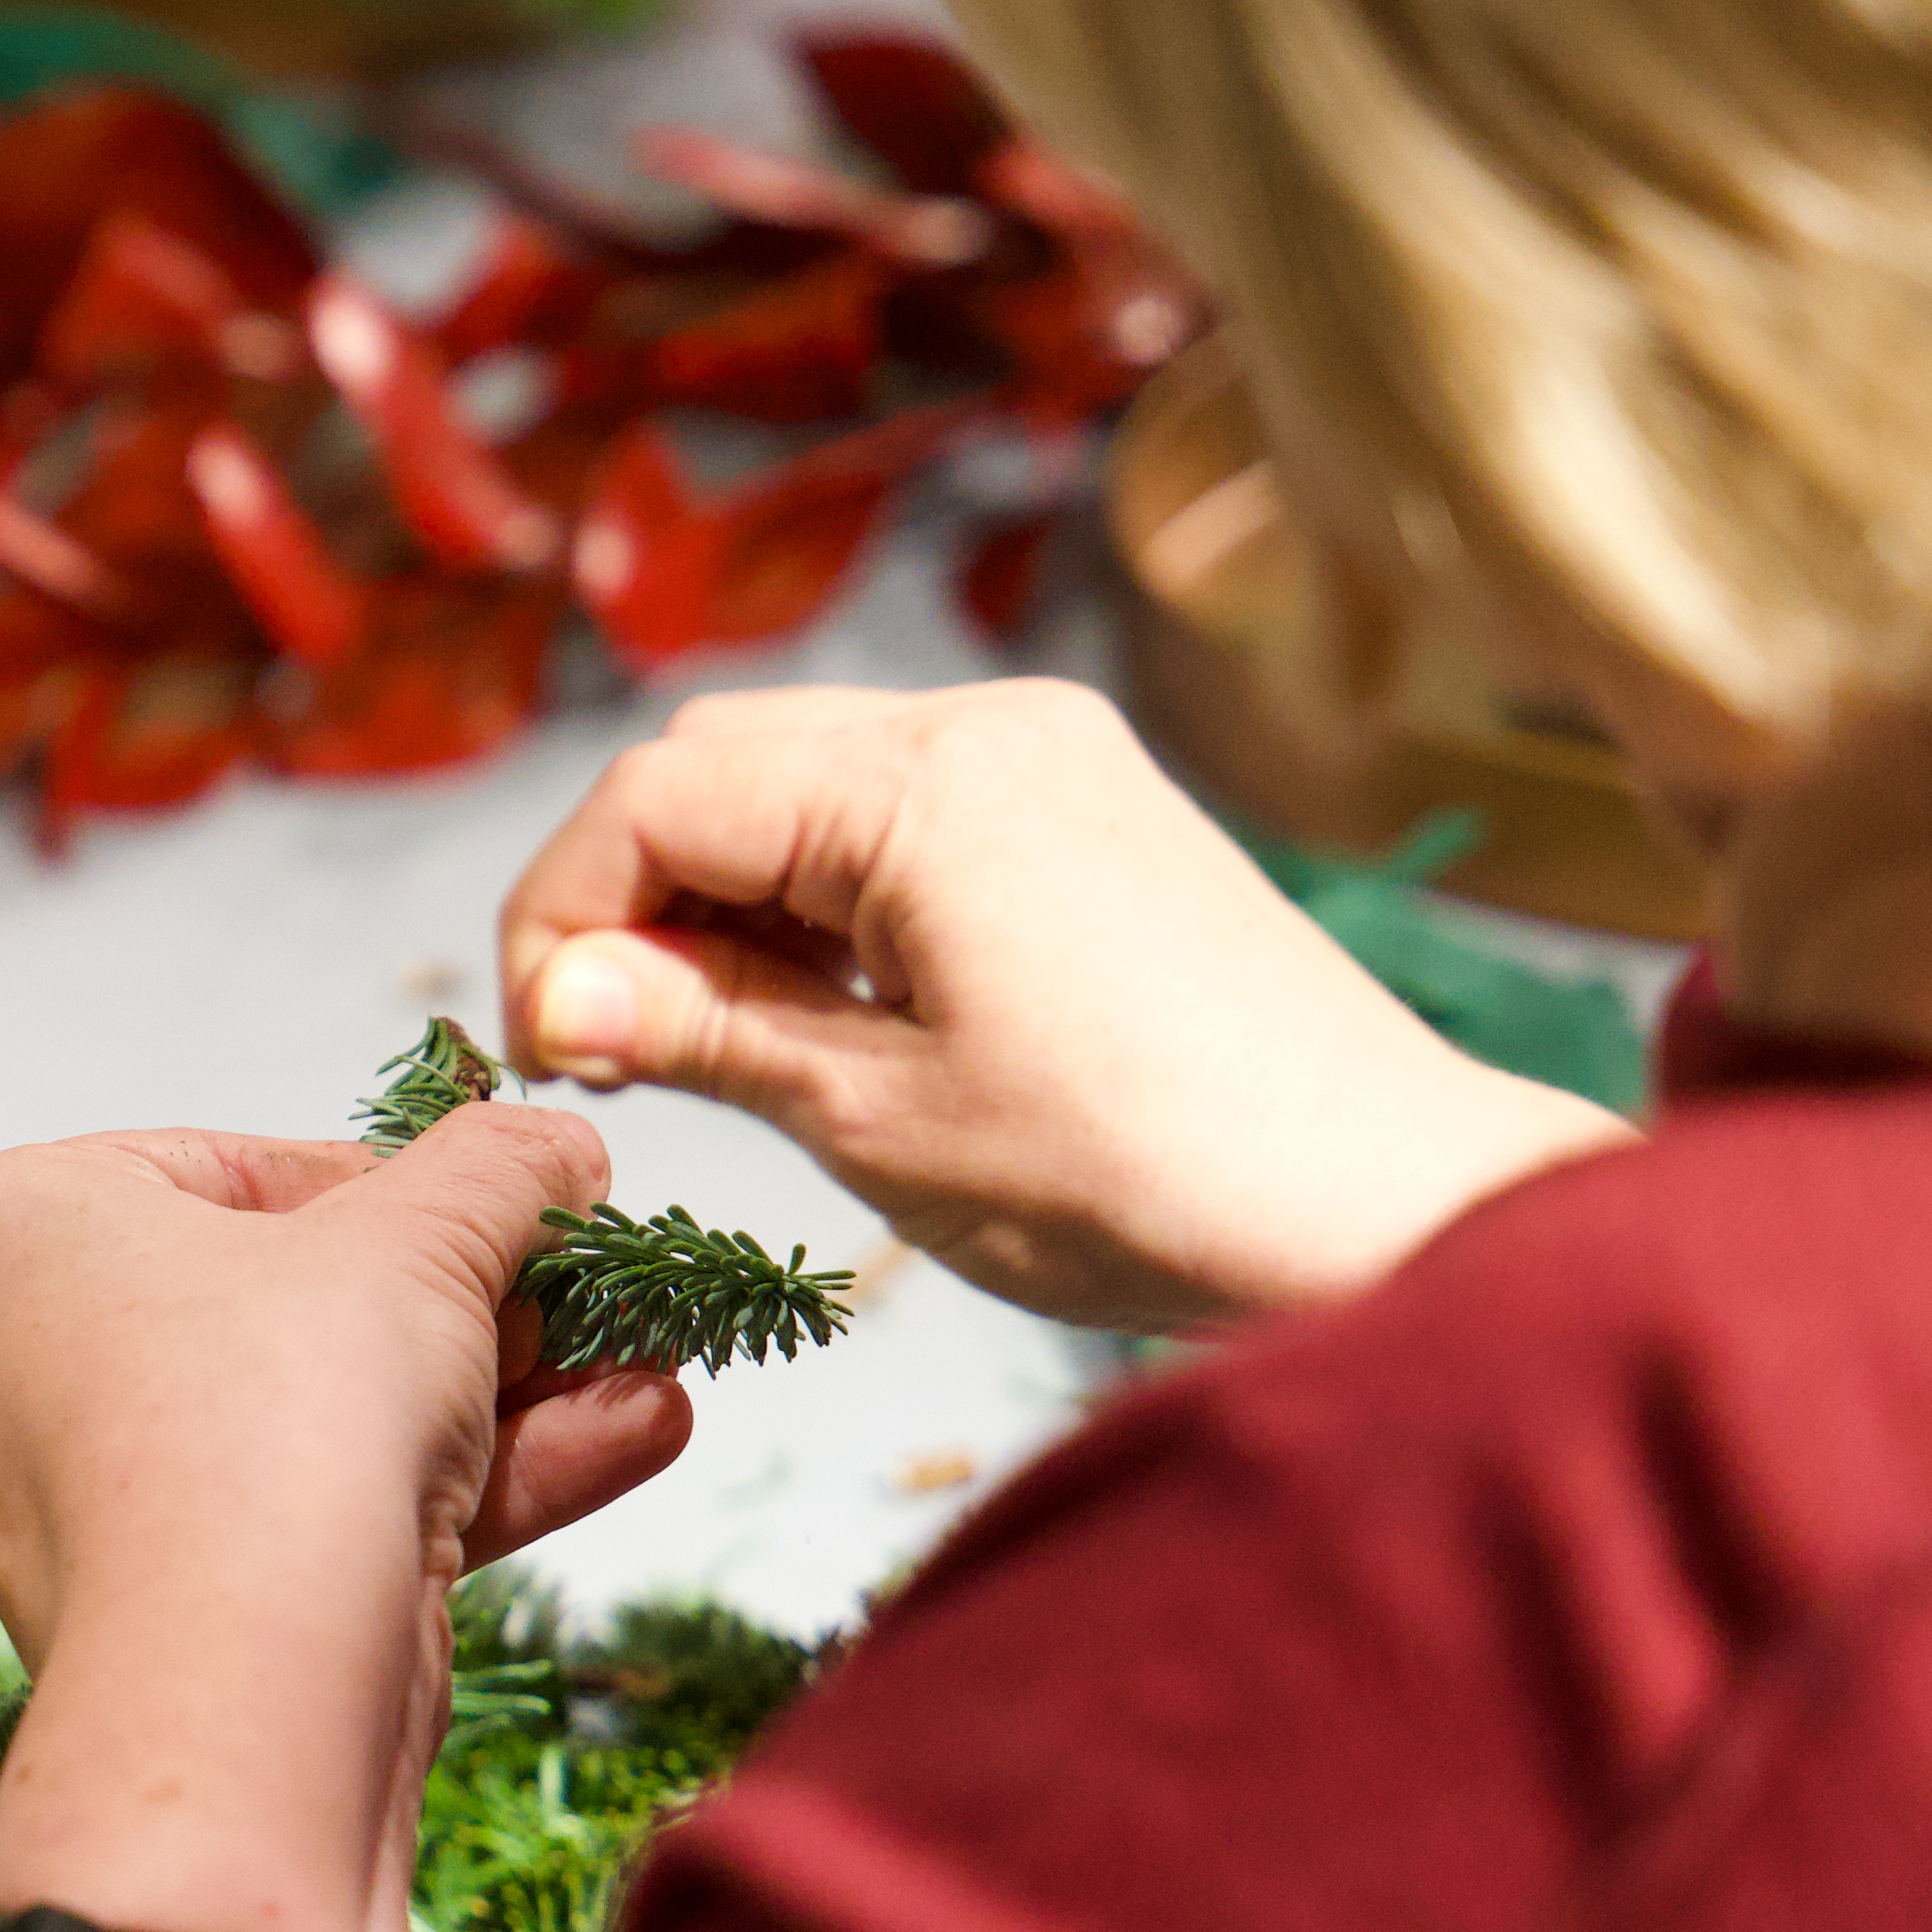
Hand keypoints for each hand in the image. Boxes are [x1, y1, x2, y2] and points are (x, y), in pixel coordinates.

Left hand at [0, 1109, 695, 1931]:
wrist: (247, 1704)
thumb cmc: (269, 1419)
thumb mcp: (417, 1238)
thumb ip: (495, 1170)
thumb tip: (550, 1152)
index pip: (218, 1172)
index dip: (385, 1187)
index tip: (500, 1201)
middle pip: (281, 1308)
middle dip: (467, 1307)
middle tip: (579, 1293)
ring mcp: (72, 1511)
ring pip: (317, 1424)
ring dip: (504, 1398)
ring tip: (648, 1364)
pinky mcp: (163, 1620)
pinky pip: (318, 1519)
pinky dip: (469, 1485)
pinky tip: (627, 1435)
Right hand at [497, 680, 1629, 1330]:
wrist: (1381, 1205)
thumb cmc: (1140, 1176)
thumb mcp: (877, 1115)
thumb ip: (701, 1026)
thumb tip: (554, 995)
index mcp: (929, 780)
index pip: (656, 793)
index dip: (563, 916)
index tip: (550, 1055)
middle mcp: (990, 726)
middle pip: (718, 762)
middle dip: (632, 897)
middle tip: (611, 1053)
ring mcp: (1049, 756)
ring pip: (799, 780)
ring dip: (721, 898)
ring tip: (709, 1043)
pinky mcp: (1085, 807)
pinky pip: (895, 810)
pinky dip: (819, 895)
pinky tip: (816, 1008)